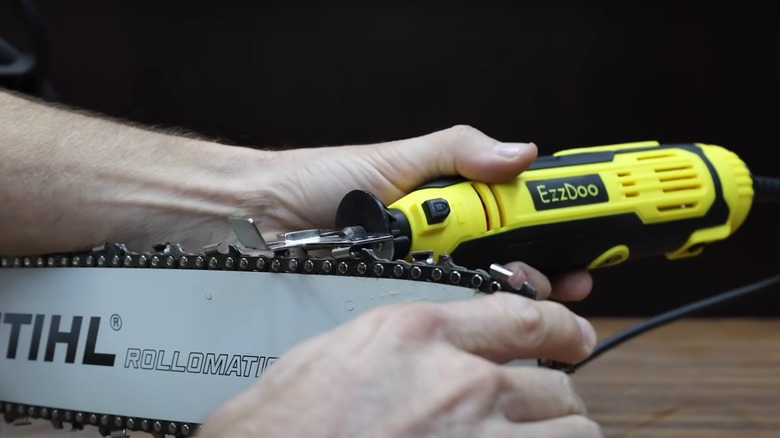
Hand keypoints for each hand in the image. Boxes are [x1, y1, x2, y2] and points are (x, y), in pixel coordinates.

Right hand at [199, 292, 601, 437]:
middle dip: (556, 397)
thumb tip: (425, 348)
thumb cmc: (284, 424)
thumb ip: (399, 344)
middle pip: (556, 384)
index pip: (523, 316)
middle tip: (544, 408)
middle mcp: (461, 383)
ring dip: (563, 435)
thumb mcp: (337, 354)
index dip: (563, 326)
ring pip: (572, 432)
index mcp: (420, 335)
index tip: (573, 336)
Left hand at [250, 125, 590, 301]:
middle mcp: (440, 240)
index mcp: (449, 202)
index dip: (556, 229)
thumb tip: (518, 152)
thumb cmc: (322, 181)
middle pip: (510, 261)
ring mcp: (421, 272)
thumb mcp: (397, 157)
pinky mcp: (398, 299)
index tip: (589, 240)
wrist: (264, 216)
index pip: (518, 216)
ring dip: (508, 291)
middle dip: (544, 270)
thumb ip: (457, 150)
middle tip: (567, 277)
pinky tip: (476, 309)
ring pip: (481, 292)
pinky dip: (461, 310)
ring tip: (523, 284)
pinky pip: (438, 309)